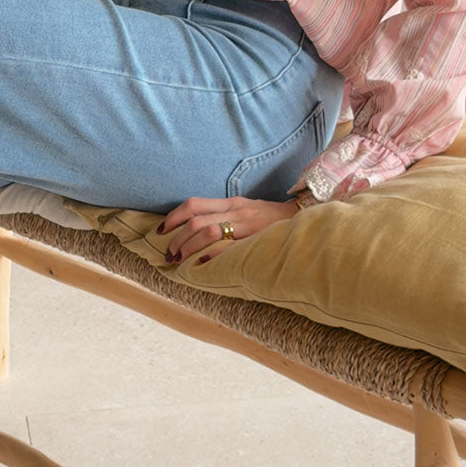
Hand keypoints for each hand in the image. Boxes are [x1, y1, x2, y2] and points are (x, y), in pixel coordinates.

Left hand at [157, 196, 297, 263]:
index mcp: (232, 203)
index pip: (194, 204)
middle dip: (177, 237)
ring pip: (208, 230)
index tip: (161, 230)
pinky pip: (230, 246)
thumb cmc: (272, 218)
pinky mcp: (257, 239)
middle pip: (196, 219)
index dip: (173, 217)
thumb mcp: (246, 209)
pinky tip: (201, 263)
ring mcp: (247, 225)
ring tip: (180, 260)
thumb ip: (225, 214)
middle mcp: (236, 211)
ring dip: (189, 247)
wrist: (304, 217)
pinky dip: (213, 254)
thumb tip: (196, 227)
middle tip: (169, 252)